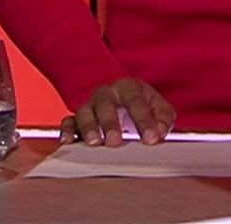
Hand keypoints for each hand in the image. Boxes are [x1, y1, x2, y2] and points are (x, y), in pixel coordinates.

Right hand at [59, 78, 174, 146]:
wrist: (117, 94)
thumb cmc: (141, 104)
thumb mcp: (158, 107)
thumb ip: (163, 118)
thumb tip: (160, 132)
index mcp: (128, 88)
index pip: (135, 101)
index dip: (144, 120)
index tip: (151, 139)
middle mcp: (106, 94)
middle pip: (106, 104)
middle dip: (110, 123)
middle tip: (116, 142)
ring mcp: (90, 105)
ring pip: (84, 112)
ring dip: (88, 128)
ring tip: (94, 142)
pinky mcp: (76, 118)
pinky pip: (67, 122)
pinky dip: (66, 131)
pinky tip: (68, 142)